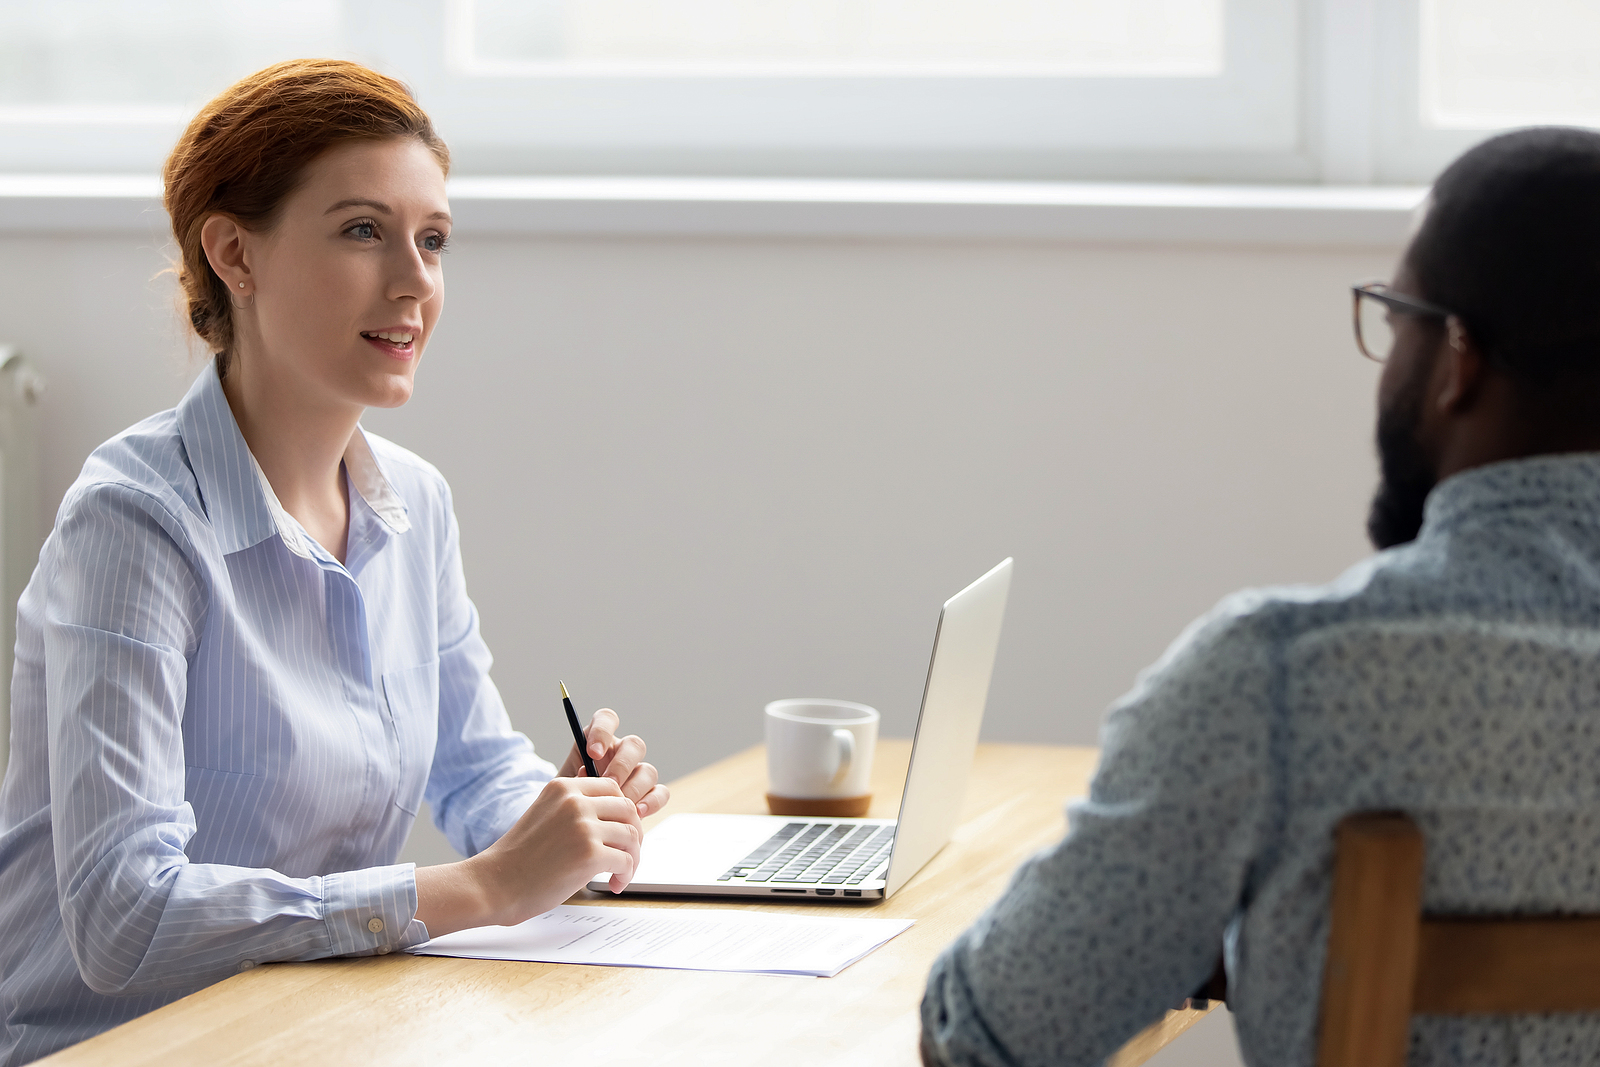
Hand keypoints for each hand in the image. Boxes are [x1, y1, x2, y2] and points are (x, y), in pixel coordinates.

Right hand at [422, 775, 640, 933]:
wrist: (494, 884)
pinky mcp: (590, 854)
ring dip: (632, 858)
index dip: (621, 812)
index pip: (612, 787)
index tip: (617, 832)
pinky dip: (625, 874)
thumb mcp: (546, 816)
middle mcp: (575, 801)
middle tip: (626, 855)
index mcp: (563, 787)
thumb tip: (617, 818)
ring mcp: (583, 826)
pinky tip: (613, 885)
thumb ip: (575, 810)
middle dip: (633, 834)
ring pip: (632, 835)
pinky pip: (625, 860)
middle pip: (627, 809)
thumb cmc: (518, 859)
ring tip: (619, 874)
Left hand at [557, 707, 670, 817]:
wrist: (575, 822)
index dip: (602, 731)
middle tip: (609, 783)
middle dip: (622, 765)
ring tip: (620, 805)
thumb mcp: (564, 785)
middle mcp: (622, 753)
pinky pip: (660, 793)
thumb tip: (585, 773)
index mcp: (599, 741)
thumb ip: (574, 777)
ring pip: (648, 771)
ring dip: (635, 788)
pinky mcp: (649, 793)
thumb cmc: (568, 799)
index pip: (607, 719)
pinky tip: (636, 813)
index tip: (592, 752)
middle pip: (634, 745)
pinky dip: (651, 802)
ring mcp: (637, 773)